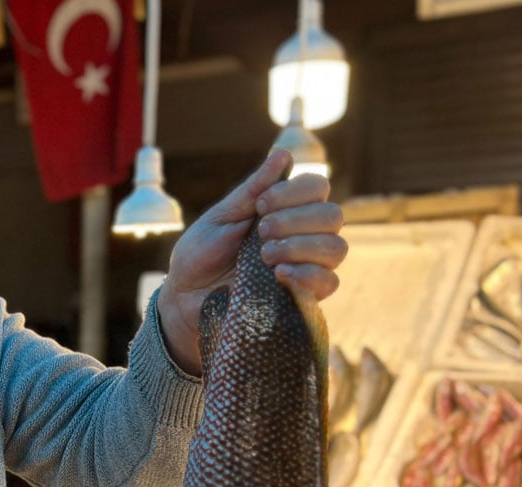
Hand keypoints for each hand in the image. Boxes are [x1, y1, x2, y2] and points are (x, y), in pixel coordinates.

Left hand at [156, 149, 346, 375]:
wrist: (184, 295)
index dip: (295, 191)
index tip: (261, 204)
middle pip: (332, 216)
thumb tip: (283, 155)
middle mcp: (302, 235)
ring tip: (265, 256)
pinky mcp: (303, 296)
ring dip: (301, 247)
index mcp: (284, 210)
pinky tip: (279, 275)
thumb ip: (252, 190)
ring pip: (336, 248)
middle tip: (261, 233)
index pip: (317, 187)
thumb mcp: (221, 217)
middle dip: (296, 220)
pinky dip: (307, 275)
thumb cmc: (200, 253)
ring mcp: (305, 265)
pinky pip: (328, 283)